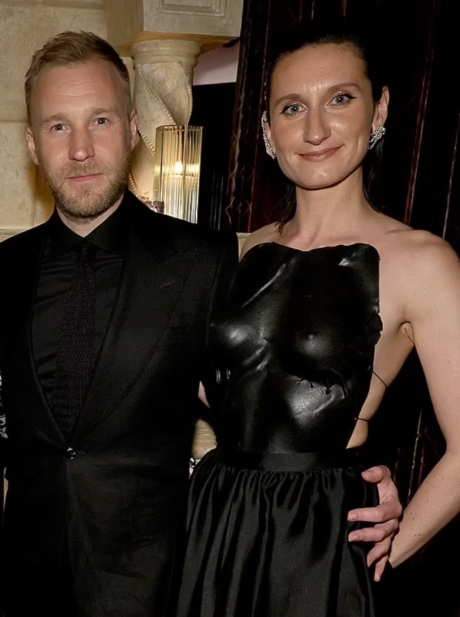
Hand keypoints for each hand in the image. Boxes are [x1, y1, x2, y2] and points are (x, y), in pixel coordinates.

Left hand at [347, 465, 401, 580]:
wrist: (384, 490)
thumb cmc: (381, 483)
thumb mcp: (381, 473)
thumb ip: (375, 472)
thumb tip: (365, 475)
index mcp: (393, 506)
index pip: (381, 513)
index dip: (366, 515)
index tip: (349, 515)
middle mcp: (394, 521)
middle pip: (383, 532)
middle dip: (367, 535)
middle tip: (350, 536)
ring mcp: (390, 533)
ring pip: (384, 545)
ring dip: (375, 553)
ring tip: (364, 559)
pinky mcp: (386, 540)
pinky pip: (386, 555)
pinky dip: (382, 566)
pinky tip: (375, 576)